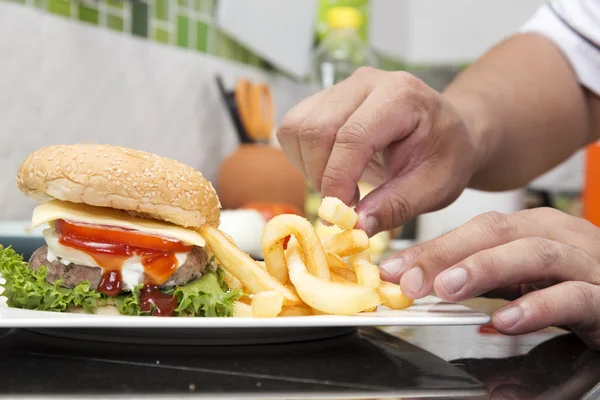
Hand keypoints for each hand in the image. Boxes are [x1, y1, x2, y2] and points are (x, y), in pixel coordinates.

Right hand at [277, 67, 480, 235]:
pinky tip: (331, 170)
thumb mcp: (435, 187)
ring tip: (341, 185)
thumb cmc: (445, 155)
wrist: (444, 131)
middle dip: (322, 176)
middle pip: (315, 129)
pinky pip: (292, 130)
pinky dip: (302, 159)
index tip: (339, 215)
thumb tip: (356, 226)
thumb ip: (397, 206)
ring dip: (309, 168)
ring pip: (296, 129)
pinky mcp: (322, 100)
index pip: (353, 136)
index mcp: (401, 96)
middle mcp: (365, 83)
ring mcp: (340, 88)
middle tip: (345, 203)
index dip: (338, 179)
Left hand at [380, 207, 599, 348]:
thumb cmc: (571, 284)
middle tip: (409, 277)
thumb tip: (422, 281)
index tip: (392, 268)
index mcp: (530, 227)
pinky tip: (505, 319)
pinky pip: (572, 297)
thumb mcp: (518, 276)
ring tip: (448, 289)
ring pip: (534, 254)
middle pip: (497, 233)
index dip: (431, 248)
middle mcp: (556, 236)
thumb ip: (478, 277)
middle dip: (447, 254)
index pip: (473, 229)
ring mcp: (583, 263)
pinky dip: (536, 307)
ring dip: (485, 269)